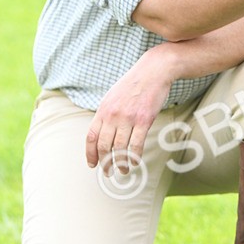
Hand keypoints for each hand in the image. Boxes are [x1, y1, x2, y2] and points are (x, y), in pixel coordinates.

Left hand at [86, 44, 176, 172]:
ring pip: (119, 148)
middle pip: (104, 146)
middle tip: (108, 172)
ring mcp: (128, 118)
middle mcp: (113, 115)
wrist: (153, 71)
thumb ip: (106, 114)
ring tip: (123, 170)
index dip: (90, 154)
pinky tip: (135, 162)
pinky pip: (136, 144)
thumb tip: (101, 132)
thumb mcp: (113, 96)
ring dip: (120, 163)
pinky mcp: (144, 120)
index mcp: (103, 110)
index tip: (92, 164)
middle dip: (105, 163)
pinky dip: (134, 156)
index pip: (91, 137)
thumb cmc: (134, 84)